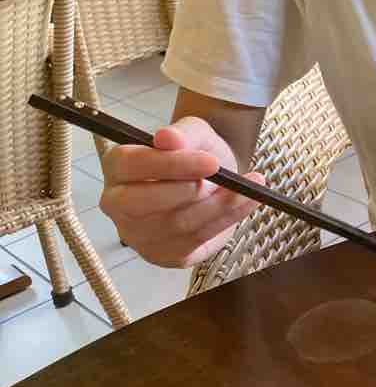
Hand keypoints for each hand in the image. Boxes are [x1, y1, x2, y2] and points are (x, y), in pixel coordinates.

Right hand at [100, 117, 263, 266]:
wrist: (216, 177)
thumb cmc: (196, 152)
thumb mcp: (195, 132)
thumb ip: (183, 133)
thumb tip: (166, 137)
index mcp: (117, 167)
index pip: (131, 165)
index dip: (170, 164)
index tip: (211, 162)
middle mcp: (118, 204)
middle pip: (142, 203)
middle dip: (189, 191)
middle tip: (222, 178)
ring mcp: (138, 235)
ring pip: (177, 224)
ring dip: (218, 205)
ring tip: (246, 186)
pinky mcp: (165, 255)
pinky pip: (197, 240)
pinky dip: (228, 219)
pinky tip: (247, 201)